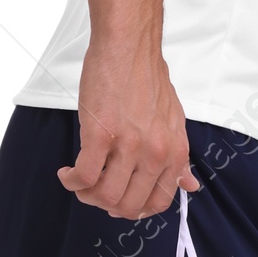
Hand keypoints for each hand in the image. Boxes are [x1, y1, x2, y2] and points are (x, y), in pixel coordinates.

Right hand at [59, 41, 199, 218]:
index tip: (120, 202)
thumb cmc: (147, 78)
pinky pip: (84, 177)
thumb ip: (179, 157)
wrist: (129, 46)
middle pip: (128, 205)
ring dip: (86, 195)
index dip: (135, 210)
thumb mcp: (174, 120)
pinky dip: (71, 181)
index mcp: (175, 152)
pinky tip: (67, 172)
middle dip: (107, 206)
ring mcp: (128, 146)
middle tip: (94, 192)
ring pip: (105, 196)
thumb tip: (190, 185)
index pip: (158, 202)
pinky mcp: (100, 136)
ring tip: (78, 181)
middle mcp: (156, 153)